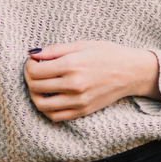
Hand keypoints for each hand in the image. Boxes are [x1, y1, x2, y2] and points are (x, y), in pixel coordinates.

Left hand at [23, 41, 160, 121]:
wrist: (131, 72)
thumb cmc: (107, 54)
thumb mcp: (81, 44)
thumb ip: (54, 50)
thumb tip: (32, 53)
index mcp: (72, 65)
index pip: (35, 71)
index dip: (28, 65)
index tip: (32, 61)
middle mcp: (74, 85)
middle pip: (35, 87)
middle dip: (28, 78)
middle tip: (32, 71)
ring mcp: (78, 101)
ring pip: (42, 105)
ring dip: (34, 95)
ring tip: (37, 86)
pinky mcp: (83, 111)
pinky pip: (56, 116)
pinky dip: (46, 109)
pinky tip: (48, 98)